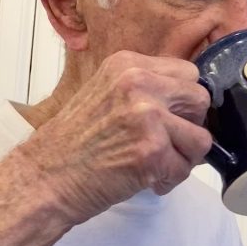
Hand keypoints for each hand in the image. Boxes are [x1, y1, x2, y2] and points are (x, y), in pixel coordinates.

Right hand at [19, 51, 212, 223]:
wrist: (45, 177)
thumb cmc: (73, 143)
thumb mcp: (105, 93)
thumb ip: (145, 89)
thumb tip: (188, 102)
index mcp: (128, 65)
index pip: (188, 73)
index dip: (183, 101)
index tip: (170, 118)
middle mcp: (140, 84)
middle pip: (200, 100)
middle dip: (189, 126)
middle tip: (164, 143)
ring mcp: (148, 117)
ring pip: (201, 138)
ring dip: (182, 157)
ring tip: (155, 164)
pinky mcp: (152, 151)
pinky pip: (186, 169)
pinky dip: (170, 180)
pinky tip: (146, 179)